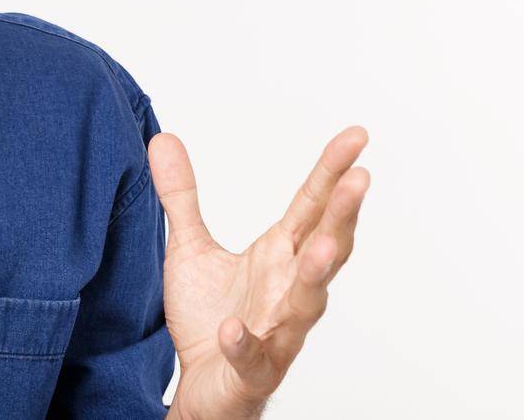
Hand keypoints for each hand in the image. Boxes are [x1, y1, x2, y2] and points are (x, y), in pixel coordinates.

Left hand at [151, 126, 370, 419]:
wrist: (200, 387)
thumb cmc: (209, 317)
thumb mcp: (189, 247)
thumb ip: (181, 196)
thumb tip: (164, 138)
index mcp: (280, 256)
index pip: (312, 207)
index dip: (333, 171)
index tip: (357, 136)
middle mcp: (289, 290)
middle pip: (326, 248)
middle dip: (342, 216)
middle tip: (359, 180)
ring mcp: (277, 331)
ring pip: (306, 304)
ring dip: (316, 277)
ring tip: (321, 248)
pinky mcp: (252, 369)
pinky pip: (252, 356)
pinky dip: (243, 343)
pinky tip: (231, 329)